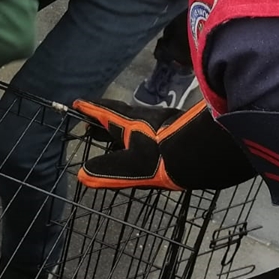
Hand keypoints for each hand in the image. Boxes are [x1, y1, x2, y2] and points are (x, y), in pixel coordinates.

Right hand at [73, 98, 255, 190]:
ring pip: (134, 124)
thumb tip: (83, 174)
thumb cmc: (161, 158)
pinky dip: (138, 137)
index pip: (102, 113)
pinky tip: (143, 148)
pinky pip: (148, 131)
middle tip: (91, 125)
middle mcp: (141, 119)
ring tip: (114, 139)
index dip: (89, 109)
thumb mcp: (130, 168)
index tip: (77, 104)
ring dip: (121, 129)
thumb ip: (107, 171)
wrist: (201, 153)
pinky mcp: (173, 131)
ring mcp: (159, 124)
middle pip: (118, 116)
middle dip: (104, 120)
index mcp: (126, 124)